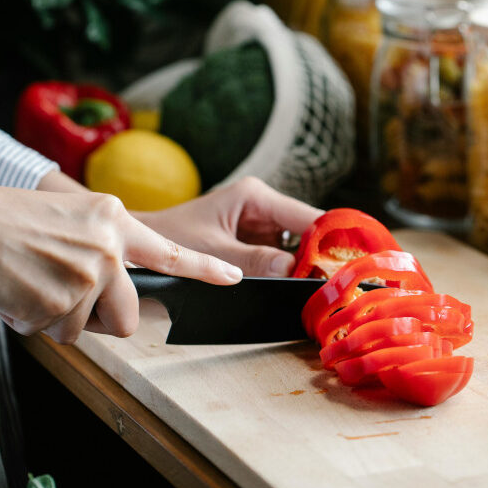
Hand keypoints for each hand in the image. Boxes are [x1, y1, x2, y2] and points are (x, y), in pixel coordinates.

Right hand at [0, 184, 241, 343]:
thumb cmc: (13, 221)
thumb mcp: (72, 217)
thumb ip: (105, 245)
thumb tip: (119, 284)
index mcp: (114, 220)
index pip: (169, 250)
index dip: (205, 268)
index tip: (233, 277)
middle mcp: (109, 247)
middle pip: (130, 314)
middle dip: (103, 318)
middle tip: (69, 299)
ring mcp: (88, 274)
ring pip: (87, 329)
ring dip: (60, 318)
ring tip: (35, 285)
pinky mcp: (63, 301)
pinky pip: (57, 334)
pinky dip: (36, 322)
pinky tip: (21, 293)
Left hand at [137, 177, 322, 276]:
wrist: (139, 246)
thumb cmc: (168, 239)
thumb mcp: (212, 252)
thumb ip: (253, 262)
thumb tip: (294, 271)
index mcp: (254, 196)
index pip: (307, 216)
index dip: (331, 240)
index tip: (349, 266)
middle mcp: (262, 206)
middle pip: (308, 232)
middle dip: (322, 257)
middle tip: (340, 286)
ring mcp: (259, 224)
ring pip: (298, 247)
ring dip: (309, 267)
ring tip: (326, 291)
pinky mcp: (254, 242)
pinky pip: (282, 257)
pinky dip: (292, 273)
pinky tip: (303, 290)